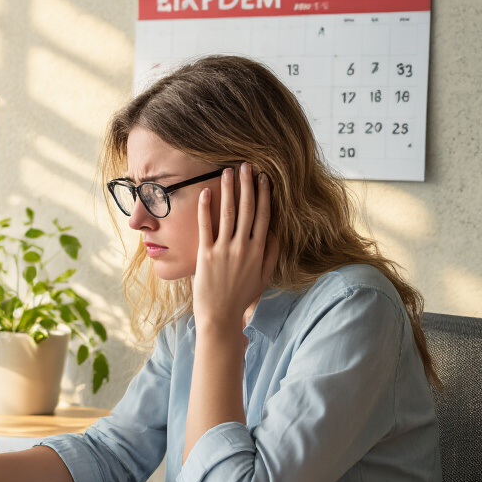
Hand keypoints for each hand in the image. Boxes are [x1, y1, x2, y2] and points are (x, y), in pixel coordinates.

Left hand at [193, 163, 278, 331]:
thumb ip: (272, 253)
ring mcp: (224, 250)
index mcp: (259, 251)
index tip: (264, 177)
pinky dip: (205, 208)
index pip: (264, 216)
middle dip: (247, 185)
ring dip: (228, 190)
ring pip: (228, 213)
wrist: (220, 316)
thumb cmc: (242, 296)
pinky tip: (205, 192)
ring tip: (227, 171)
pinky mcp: (205, 255)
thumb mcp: (264, 276)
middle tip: (246, 165)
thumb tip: (276, 230)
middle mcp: (243, 247)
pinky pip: (205, 227)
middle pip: (247, 209)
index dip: (264, 195)